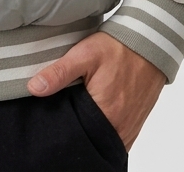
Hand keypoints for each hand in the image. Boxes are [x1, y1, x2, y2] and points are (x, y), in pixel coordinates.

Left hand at [26, 31, 164, 150]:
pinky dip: (105, 130)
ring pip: (104, 140)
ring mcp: (130, 127)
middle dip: (77, 131)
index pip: (77, 134)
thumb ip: (59, 72)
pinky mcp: (136, 123)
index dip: (63, 127)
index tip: (54, 117)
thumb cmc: (117, 48)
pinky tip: (95, 116)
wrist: (149, 43)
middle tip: (67, 113)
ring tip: (79, 114)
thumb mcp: (84, 54)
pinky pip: (117, 137)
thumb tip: (34, 88)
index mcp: (105, 114)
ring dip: (92, 131)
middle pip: (91, 139)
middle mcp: (120, 127)